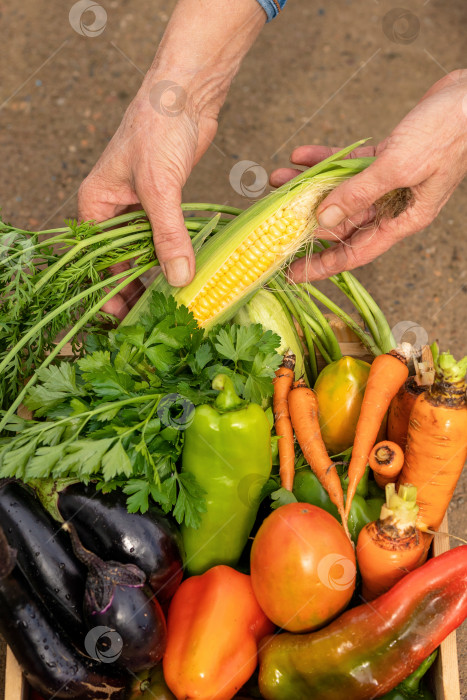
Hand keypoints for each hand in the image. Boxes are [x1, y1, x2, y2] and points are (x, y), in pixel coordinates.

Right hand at [78, 0, 264, 318]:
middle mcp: (113, 210)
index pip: (97, 259)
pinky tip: (187, 277)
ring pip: (145, 252)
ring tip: (172, 305)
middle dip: (134, 289)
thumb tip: (180, 278)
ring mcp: (139, 208)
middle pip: (120, 261)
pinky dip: (175, 256)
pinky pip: (167, 239)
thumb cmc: (159, 127)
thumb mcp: (159, 187)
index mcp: (96, 205)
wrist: (188, 92)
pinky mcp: (165, 204)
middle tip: (151, 320)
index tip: (123, 317)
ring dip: (157, 276)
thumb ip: (169, 235)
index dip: (110, 289)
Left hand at [270, 69, 466, 280]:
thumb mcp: (398, 167)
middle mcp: (394, 206)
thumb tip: (324, 219)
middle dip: (307, 219)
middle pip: (343, 222)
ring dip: (309, 186)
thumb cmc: (446, 134)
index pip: (355, 253)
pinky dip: (326, 160)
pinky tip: (301, 155)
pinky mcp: (388, 157)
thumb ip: (359, 194)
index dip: (323, 265)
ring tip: (278, 179)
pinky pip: (349, 165)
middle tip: (273, 218)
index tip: (293, 274)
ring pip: (341, 191)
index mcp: (403, 220)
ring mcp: (390, 182)